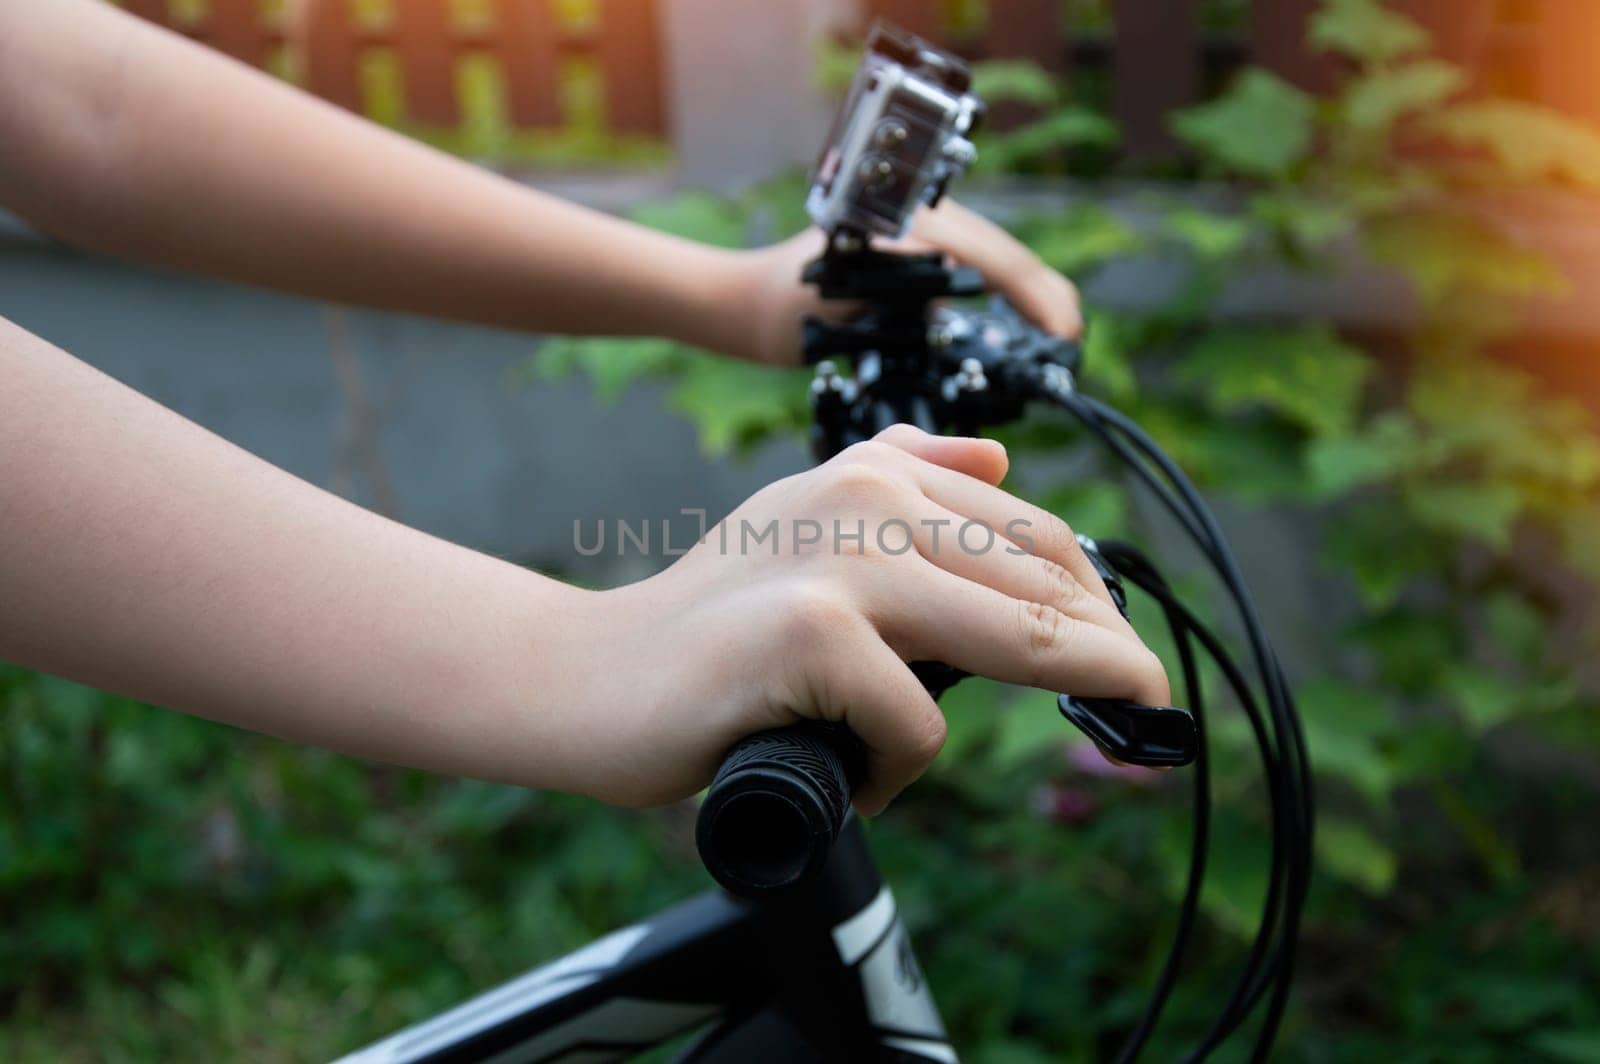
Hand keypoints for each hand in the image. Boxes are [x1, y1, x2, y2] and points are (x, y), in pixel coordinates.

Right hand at [560, 425, 1168, 814]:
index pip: (1036, 537)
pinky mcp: (809, 634)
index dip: (1101, 607)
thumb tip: (1002, 461)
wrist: (589, 677)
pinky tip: (857, 780)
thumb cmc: (712, 627)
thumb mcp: (806, 526)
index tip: (1132, 669)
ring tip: (1067, 739)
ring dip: (1067, 696)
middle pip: (1046, 585)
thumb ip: (900, 477)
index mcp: (876, 473)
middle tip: (1145, 713)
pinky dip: (900, 771)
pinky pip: (919, 724)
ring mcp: (839, 562)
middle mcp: (864, 496)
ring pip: (1017, 641)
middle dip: (1114, 658)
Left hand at [728, 198, 1082, 365]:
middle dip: (1044, 296)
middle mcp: (922, 220)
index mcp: (909, 223)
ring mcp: (923, 235)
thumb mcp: (841, 301)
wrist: (750, 303)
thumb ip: (896, 291)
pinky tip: (1026, 324)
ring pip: (997, 262)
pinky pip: (976, 273)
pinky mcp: (918, 256)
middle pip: (1005, 255)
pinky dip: (1007, 298)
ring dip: (1030, 296)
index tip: (1061, 332)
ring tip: (1059, 333)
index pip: (992, 257)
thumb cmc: (785, 307)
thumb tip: (960, 290)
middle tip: (1070, 340)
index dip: (1034, 297)